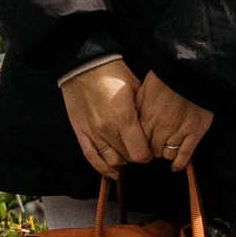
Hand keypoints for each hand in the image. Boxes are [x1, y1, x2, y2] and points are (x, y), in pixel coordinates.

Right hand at [61, 57, 151, 177]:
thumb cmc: (113, 72)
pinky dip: (103, 168)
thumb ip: (144, 112)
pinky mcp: (80, 133)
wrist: (84, 64)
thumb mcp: (136, 88)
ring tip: (127, 155)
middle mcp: (107, 129)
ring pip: (111, 161)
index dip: (148, 154)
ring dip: (121, 161)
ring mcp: (92, 132)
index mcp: (124, 117)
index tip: (151, 149)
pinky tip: (112, 172)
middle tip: (140, 148)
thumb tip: (155, 129)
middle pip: (127, 158)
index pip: (140, 153)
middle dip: (136, 156)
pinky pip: (92, 158)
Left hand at [136, 72, 214, 171]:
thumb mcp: (146, 87)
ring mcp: (177, 131)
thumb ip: (138, 106)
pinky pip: (184, 155)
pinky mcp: (194, 133)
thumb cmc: (168, 76)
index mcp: (146, 116)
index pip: (137, 140)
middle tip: (154, 144)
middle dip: (151, 148)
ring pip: (166, 154)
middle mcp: (160, 127)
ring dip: (165, 152)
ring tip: (167, 147)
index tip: (141, 142)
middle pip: (150, 149)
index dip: (139, 142)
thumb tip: (130, 118)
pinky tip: (176, 166)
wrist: (192, 70)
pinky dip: (179, 163)